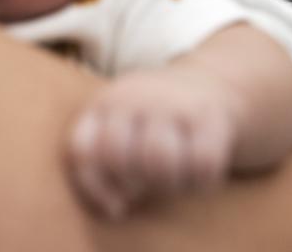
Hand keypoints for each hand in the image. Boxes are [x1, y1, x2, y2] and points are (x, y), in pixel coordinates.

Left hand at [67, 68, 238, 218]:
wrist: (207, 83)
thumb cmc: (152, 124)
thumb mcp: (119, 129)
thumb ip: (102, 163)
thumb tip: (114, 208)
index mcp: (105, 104)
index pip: (83, 149)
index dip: (95, 187)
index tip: (115, 206)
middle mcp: (134, 98)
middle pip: (118, 157)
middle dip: (131, 183)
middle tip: (148, 186)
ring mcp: (171, 103)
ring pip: (158, 162)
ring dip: (167, 184)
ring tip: (173, 181)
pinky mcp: (207, 115)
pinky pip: (201, 164)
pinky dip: (200, 182)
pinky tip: (198, 176)